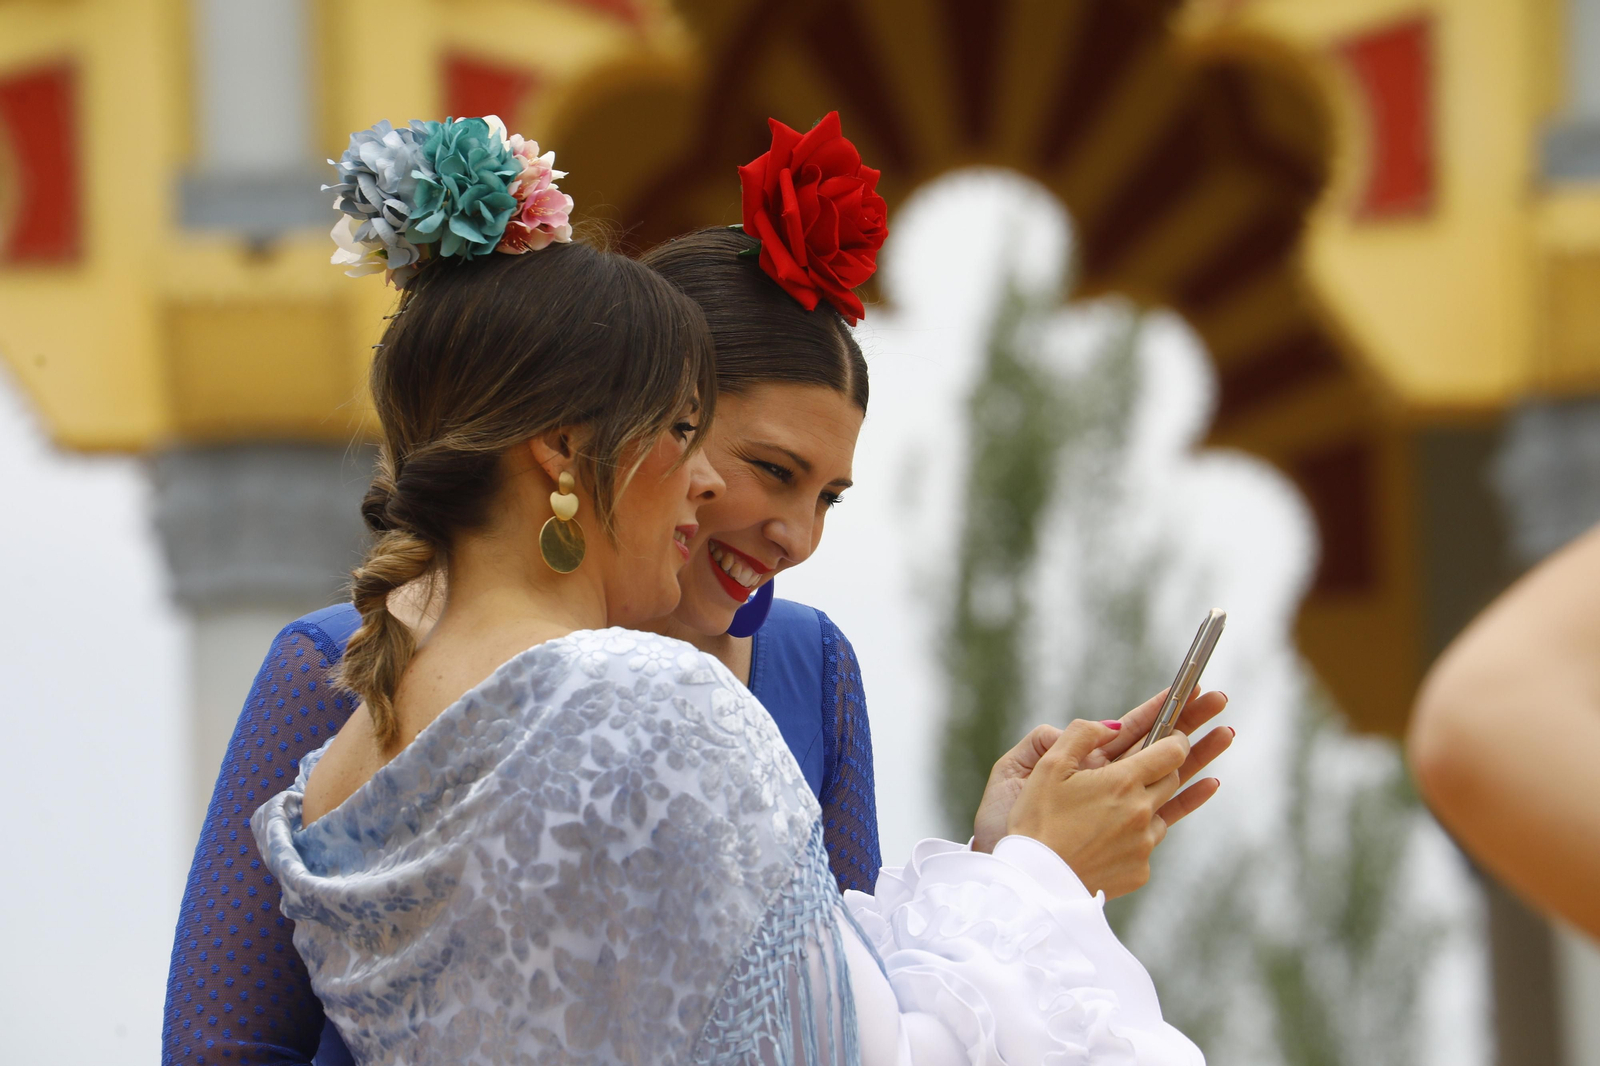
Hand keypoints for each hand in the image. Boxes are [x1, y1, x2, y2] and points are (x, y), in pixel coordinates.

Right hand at [1004, 720, 1192, 896]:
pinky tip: (1108, 837)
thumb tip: (1112, 725)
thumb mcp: (1049, 765)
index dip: (1175, 738)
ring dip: (1147, 803)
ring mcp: (1143, 845)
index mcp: (1123, 782)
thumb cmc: (1037, 820)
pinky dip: (1134, 837)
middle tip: (1144, 764)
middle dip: (1164, 767)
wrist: (1034, 880)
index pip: (1173, 751)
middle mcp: (1142, 812)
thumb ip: (1082, 733)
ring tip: (1116, 806)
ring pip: (1160, 813)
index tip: (1170, 734)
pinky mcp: (1140, 871)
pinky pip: (1145, 846)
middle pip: (1173, 779)